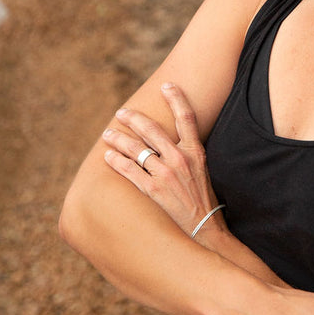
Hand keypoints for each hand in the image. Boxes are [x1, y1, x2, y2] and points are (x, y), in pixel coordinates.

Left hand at [103, 83, 223, 237]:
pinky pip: (129, 170)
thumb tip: (174, 142)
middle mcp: (180, 159)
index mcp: (196, 152)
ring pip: (135, 148)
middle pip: (152, 130)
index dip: (176, 98)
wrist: (205, 229)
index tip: (166, 85)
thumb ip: (189, 154)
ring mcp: (166, 174)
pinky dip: (116, 161)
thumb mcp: (203, 171)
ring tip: (108, 134)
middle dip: (133, 118)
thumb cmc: (204, 201)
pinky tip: (108, 156)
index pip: (187, 117)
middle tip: (121, 113)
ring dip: (118, 139)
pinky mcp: (153, 190)